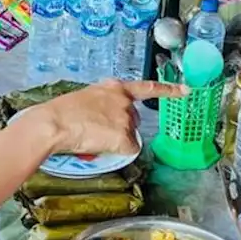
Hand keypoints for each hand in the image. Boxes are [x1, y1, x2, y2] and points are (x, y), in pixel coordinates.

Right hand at [26, 80, 187, 155]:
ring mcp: (125, 118)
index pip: (147, 88)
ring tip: (92, 136)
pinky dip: (115, 151)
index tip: (186, 90)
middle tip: (96, 130)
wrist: (54, 123)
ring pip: (129, 137)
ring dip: (115, 140)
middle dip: (121, 128)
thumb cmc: (61, 112)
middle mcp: (124, 101)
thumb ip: (102, 103)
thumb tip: (105, 117)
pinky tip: (99, 146)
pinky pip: (127, 150)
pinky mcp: (124, 135)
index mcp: (113, 87)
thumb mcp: (85, 98)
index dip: (168, 90)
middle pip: (134, 120)